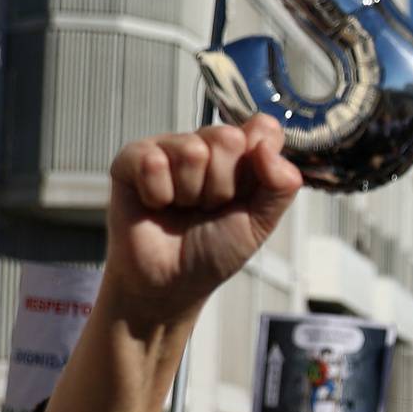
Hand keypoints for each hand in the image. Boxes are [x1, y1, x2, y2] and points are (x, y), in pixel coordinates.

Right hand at [103, 116, 301, 326]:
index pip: (263, 129)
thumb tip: (267, 146)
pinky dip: (159, 194)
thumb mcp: (261, 222)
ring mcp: (168, 147)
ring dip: (191, 193)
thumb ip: (280, 185)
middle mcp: (206, 144)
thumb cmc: (215, 249)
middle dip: (224, 185)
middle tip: (210, 207)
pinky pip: (152, 161)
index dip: (259, 161)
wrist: (173, 282)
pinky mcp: (132, 158)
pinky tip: (156, 205)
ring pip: (192, 150)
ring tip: (183, 208)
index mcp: (242, 155)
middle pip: (227, 137)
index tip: (247, 193)